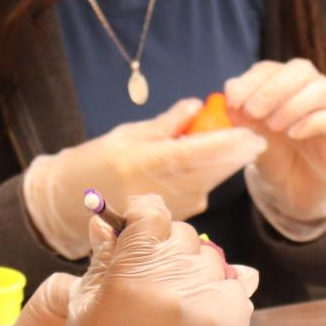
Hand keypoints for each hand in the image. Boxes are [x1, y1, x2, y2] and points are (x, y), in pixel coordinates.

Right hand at [23, 99, 265, 257]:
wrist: (70, 205)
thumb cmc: (95, 163)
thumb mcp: (127, 135)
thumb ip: (166, 124)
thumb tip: (197, 106)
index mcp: (148, 164)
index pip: (198, 154)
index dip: (228, 142)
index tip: (250, 130)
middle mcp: (162, 190)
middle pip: (212, 171)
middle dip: (236, 154)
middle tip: (255, 136)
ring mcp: (168, 209)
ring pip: (210, 183)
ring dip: (226, 165)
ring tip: (238, 145)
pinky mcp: (171, 219)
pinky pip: (200, 193)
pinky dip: (210, 177)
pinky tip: (212, 163)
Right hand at [51, 195, 258, 325]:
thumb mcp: (85, 310)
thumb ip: (102, 259)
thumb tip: (107, 221)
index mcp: (132, 273)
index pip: (150, 212)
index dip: (144, 214)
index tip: (142, 224)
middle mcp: (176, 283)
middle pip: (183, 234)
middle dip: (168, 247)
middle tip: (154, 276)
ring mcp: (211, 305)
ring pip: (213, 259)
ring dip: (195, 272)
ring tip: (176, 304)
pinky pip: (234, 289)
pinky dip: (218, 297)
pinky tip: (196, 321)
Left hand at [225, 59, 325, 230]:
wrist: (294, 186)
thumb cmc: (273, 152)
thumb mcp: (250, 134)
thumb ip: (240, 114)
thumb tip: (229, 93)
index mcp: (283, 83)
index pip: (269, 69)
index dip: (250, 81)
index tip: (233, 101)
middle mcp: (310, 88)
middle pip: (300, 70)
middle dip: (272, 89)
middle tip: (253, 112)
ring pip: (321, 89)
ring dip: (292, 105)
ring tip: (273, 127)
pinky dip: (312, 123)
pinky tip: (294, 134)